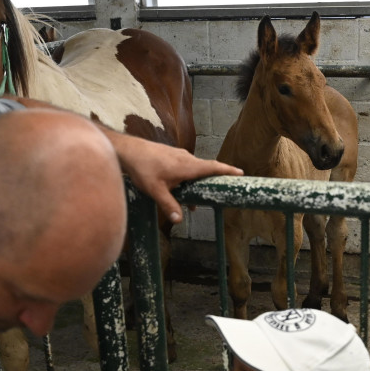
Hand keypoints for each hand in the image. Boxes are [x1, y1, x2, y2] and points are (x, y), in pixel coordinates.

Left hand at [108, 132, 241, 223]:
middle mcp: (186, 158)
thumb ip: (169, 205)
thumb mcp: (155, 190)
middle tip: (227, 187)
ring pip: (195, 169)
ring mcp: (179, 155)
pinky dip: (190, 178)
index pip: (212, 167)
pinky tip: (182, 191)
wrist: (129, 150)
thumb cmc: (142, 168)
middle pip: (207, 168)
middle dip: (217, 178)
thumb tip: (179, 220)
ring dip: (200, 181)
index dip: (227, 170)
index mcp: (187, 166)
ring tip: (198, 200)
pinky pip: (187, 167)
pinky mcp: (172, 156)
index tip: (241, 173)